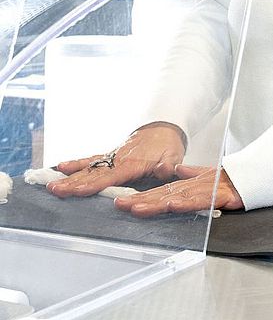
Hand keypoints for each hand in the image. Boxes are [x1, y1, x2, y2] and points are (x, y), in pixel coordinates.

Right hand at [47, 122, 185, 198]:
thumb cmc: (168, 146)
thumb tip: (165, 170)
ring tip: (51, 184)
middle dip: (73, 183)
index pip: (111, 176)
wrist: (163, 128)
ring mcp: (112, 157)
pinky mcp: (109, 156)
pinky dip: (75, 163)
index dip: (95, 184)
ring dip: (69, 177)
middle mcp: (118, 160)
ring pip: (88, 168)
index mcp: (133, 163)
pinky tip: (60, 167)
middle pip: (93, 174)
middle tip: (55, 190)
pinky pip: (90, 160)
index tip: (79, 190)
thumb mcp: (173, 156)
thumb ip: (168, 165)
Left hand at [113, 165, 243, 217]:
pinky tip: (173, 205)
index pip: (164, 190)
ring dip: (157, 202)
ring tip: (137, 207)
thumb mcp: (212, 176)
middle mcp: (197, 186)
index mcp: (194, 184)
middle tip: (120, 205)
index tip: (124, 202)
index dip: (144, 196)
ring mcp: (209, 191)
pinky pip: (202, 201)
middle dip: (142, 200)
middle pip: (165, 194)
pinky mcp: (223, 196)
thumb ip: (194, 173)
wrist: (262, 173)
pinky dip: (187, 202)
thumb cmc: (238, 178)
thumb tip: (178, 170)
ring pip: (178, 197)